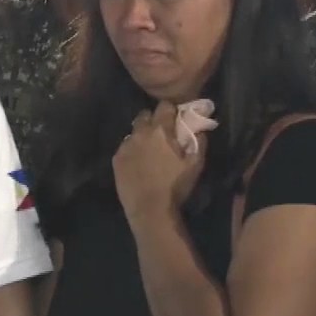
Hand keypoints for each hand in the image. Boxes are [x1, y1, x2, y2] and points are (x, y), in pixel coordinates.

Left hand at [112, 102, 205, 223]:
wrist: (149, 209)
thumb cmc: (175, 186)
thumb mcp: (195, 164)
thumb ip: (199, 141)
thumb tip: (199, 129)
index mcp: (160, 130)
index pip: (164, 106)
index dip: (171, 110)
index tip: (175, 117)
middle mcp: (140, 133)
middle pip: (145, 115)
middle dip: (153, 120)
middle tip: (161, 133)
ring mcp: (125, 145)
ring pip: (133, 131)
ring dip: (141, 136)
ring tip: (149, 150)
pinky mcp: (116, 158)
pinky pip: (125, 146)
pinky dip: (132, 149)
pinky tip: (138, 162)